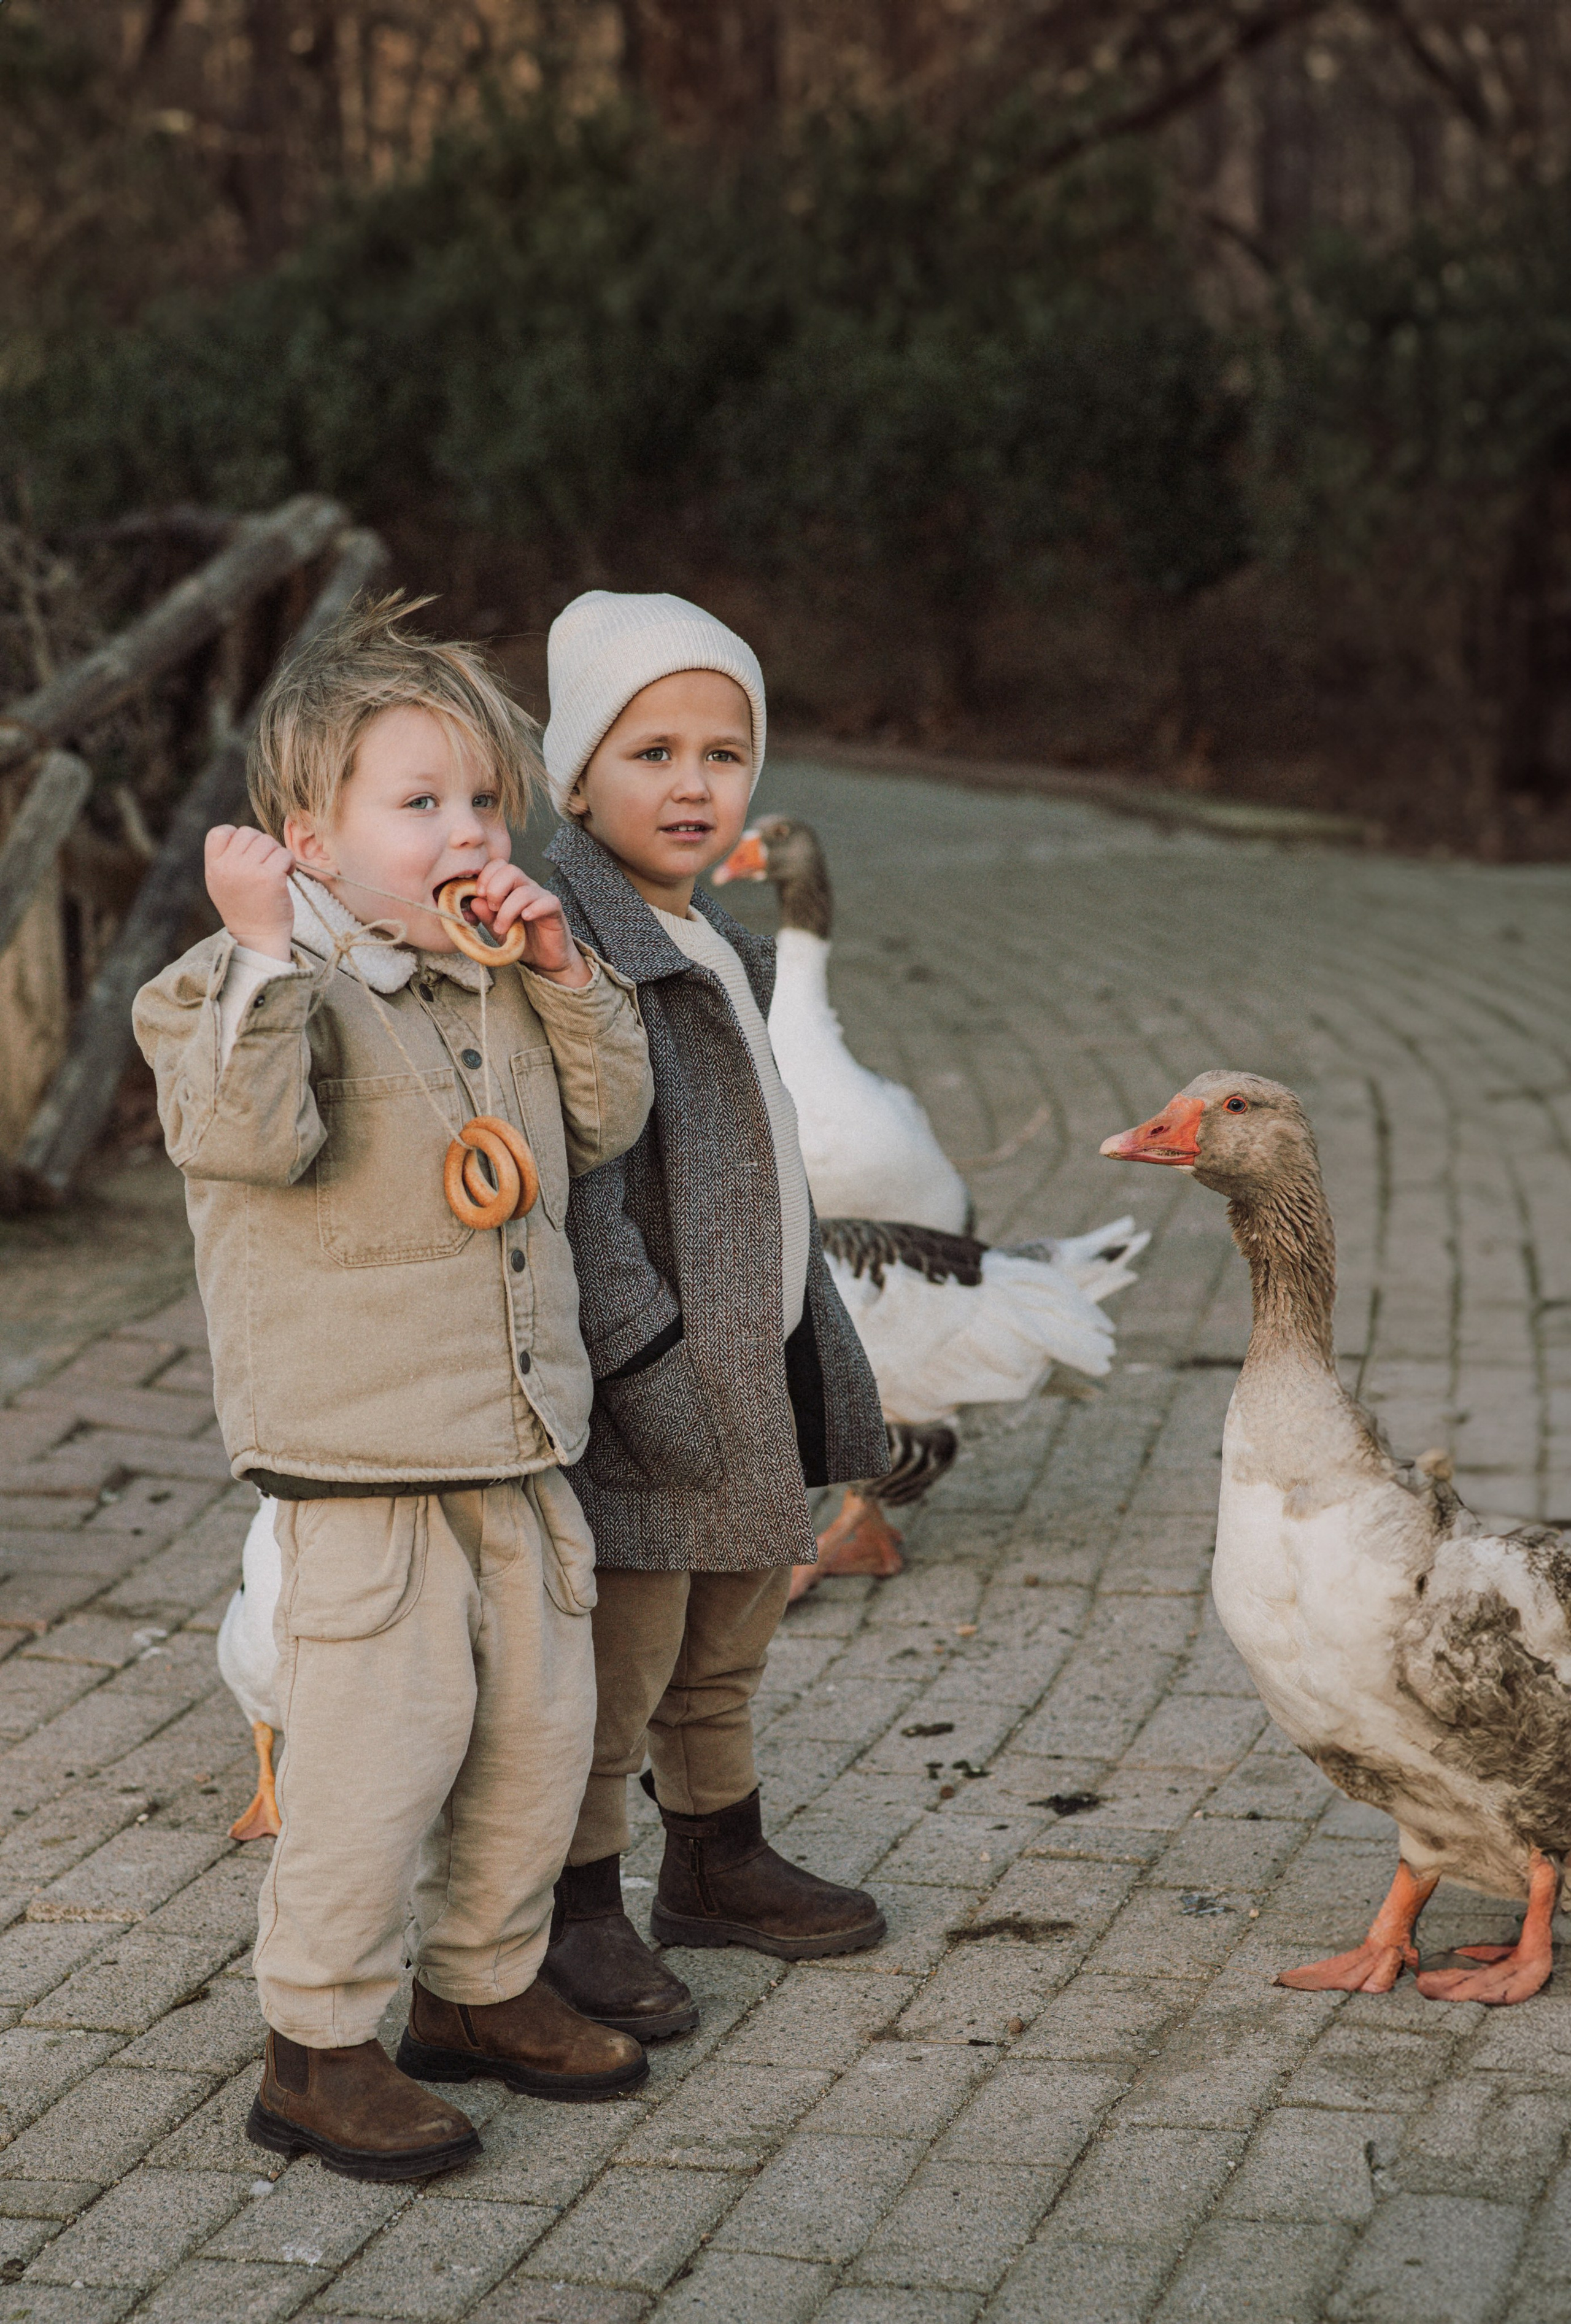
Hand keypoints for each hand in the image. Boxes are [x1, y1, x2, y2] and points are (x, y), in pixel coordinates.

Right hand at [205, 826, 294, 960]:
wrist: (257, 938)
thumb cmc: (244, 909)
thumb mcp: (222, 882)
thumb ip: (226, 858)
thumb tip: (243, 833)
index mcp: (213, 867)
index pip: (220, 832)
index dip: (237, 837)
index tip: (247, 856)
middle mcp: (228, 867)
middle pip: (248, 833)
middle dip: (261, 846)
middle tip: (266, 865)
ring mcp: (248, 871)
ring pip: (267, 841)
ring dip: (276, 854)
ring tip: (275, 871)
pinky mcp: (270, 878)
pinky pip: (284, 853)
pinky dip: (289, 862)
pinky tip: (286, 875)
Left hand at [470, 861, 590, 986]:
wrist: (543, 958)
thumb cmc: (520, 940)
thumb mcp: (497, 929)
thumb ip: (485, 915)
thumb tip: (474, 901)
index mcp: (510, 887)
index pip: (498, 865)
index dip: (485, 876)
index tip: (479, 895)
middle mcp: (526, 887)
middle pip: (510, 870)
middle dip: (495, 890)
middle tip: (492, 910)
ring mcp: (541, 897)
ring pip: (524, 891)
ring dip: (508, 910)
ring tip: (502, 928)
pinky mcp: (555, 910)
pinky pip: (547, 902)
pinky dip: (534, 909)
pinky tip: (525, 918)